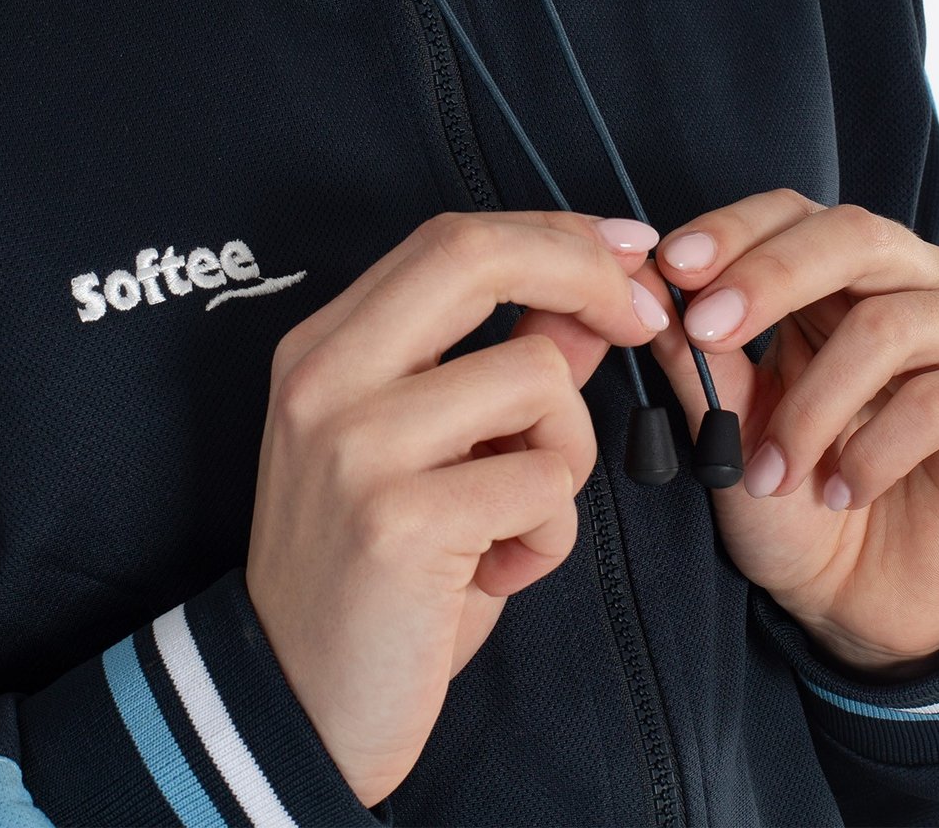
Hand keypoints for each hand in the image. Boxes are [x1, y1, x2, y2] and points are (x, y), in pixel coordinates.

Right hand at [246, 210, 670, 806]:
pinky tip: (494, 573)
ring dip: (566, 454)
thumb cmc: (376, 574)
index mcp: (324, 347)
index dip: (554, 234)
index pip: (450, 238)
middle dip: (586, 275)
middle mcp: (324, 378)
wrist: (294, 705)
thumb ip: (501, 367)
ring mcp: (353, 445)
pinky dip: (549, 535)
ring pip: (538, 379)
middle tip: (644, 321)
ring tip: (515, 520)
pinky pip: (543, 484)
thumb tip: (594, 303)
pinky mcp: (395, 522)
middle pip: (476, 256)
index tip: (626, 252)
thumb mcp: (433, 454)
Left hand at [639, 189, 938, 676]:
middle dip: (770, 278)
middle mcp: (913, 282)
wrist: (859, 600)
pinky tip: (845, 490)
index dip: (734, 230)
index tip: (673, 268)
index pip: (793, 212)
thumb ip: (697, 356)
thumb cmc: (791, 497)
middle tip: (708, 331)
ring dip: (815, 405)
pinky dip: (876, 450)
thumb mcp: (726, 426)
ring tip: (773, 471)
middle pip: (854, 235)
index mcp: (838, 274)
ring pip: (891, 324)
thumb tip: (651, 288)